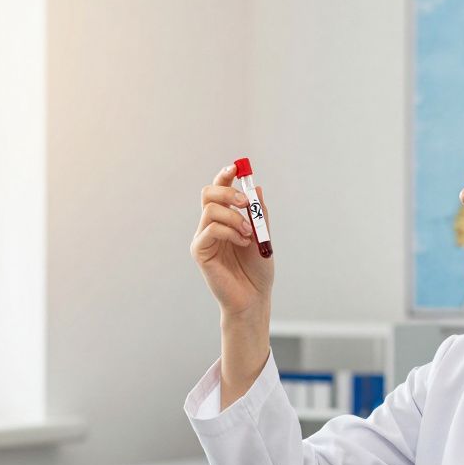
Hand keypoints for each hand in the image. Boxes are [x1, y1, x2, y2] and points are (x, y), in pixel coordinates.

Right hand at [190, 164, 274, 317]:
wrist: (255, 297)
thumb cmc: (257, 270)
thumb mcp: (263, 236)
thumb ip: (258, 214)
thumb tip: (256, 187)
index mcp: (225, 220)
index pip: (219, 190)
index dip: (225, 176)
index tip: (237, 167)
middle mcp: (210, 226)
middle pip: (208, 193)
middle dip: (227, 191)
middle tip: (245, 202)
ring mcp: (203, 238)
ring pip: (211, 210)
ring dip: (234, 216)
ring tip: (249, 233)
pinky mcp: (200, 251)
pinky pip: (210, 229)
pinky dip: (230, 231)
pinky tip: (242, 242)